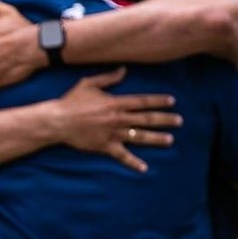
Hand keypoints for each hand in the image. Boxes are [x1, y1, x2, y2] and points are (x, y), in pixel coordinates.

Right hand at [47, 68, 180, 172]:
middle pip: (146, 119)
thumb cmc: (71, 101)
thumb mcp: (88, 83)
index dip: (159, 101)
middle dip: (165, 120)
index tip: (172, 102)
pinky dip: (133, 163)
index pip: (143, 101)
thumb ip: (108, 78)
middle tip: (179, 121)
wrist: (58, 121)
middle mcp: (118, 118)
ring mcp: (113, 134)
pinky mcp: (105, 147)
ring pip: (140, 136)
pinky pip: (122, 156)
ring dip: (156, 138)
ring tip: (170, 140)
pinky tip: (144, 168)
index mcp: (115, 102)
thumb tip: (124, 70)